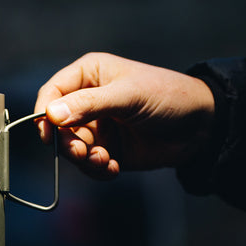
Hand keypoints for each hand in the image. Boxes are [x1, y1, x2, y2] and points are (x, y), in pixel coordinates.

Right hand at [34, 52, 215, 178]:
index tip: (49, 134)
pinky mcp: (107, 150)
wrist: (199, 127)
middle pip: (57, 127)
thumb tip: (51, 115)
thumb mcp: (128, 96)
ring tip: (106, 161)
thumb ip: (89, 105)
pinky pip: (88, 165)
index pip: (52, 93)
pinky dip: (97, 170)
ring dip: (85, 160)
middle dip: (68, 144)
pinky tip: (114, 168)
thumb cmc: (166, 97)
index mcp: (89, 75)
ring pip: (72, 149)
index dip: (45, 114)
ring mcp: (97, 126)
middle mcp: (88, 101)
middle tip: (84, 153)